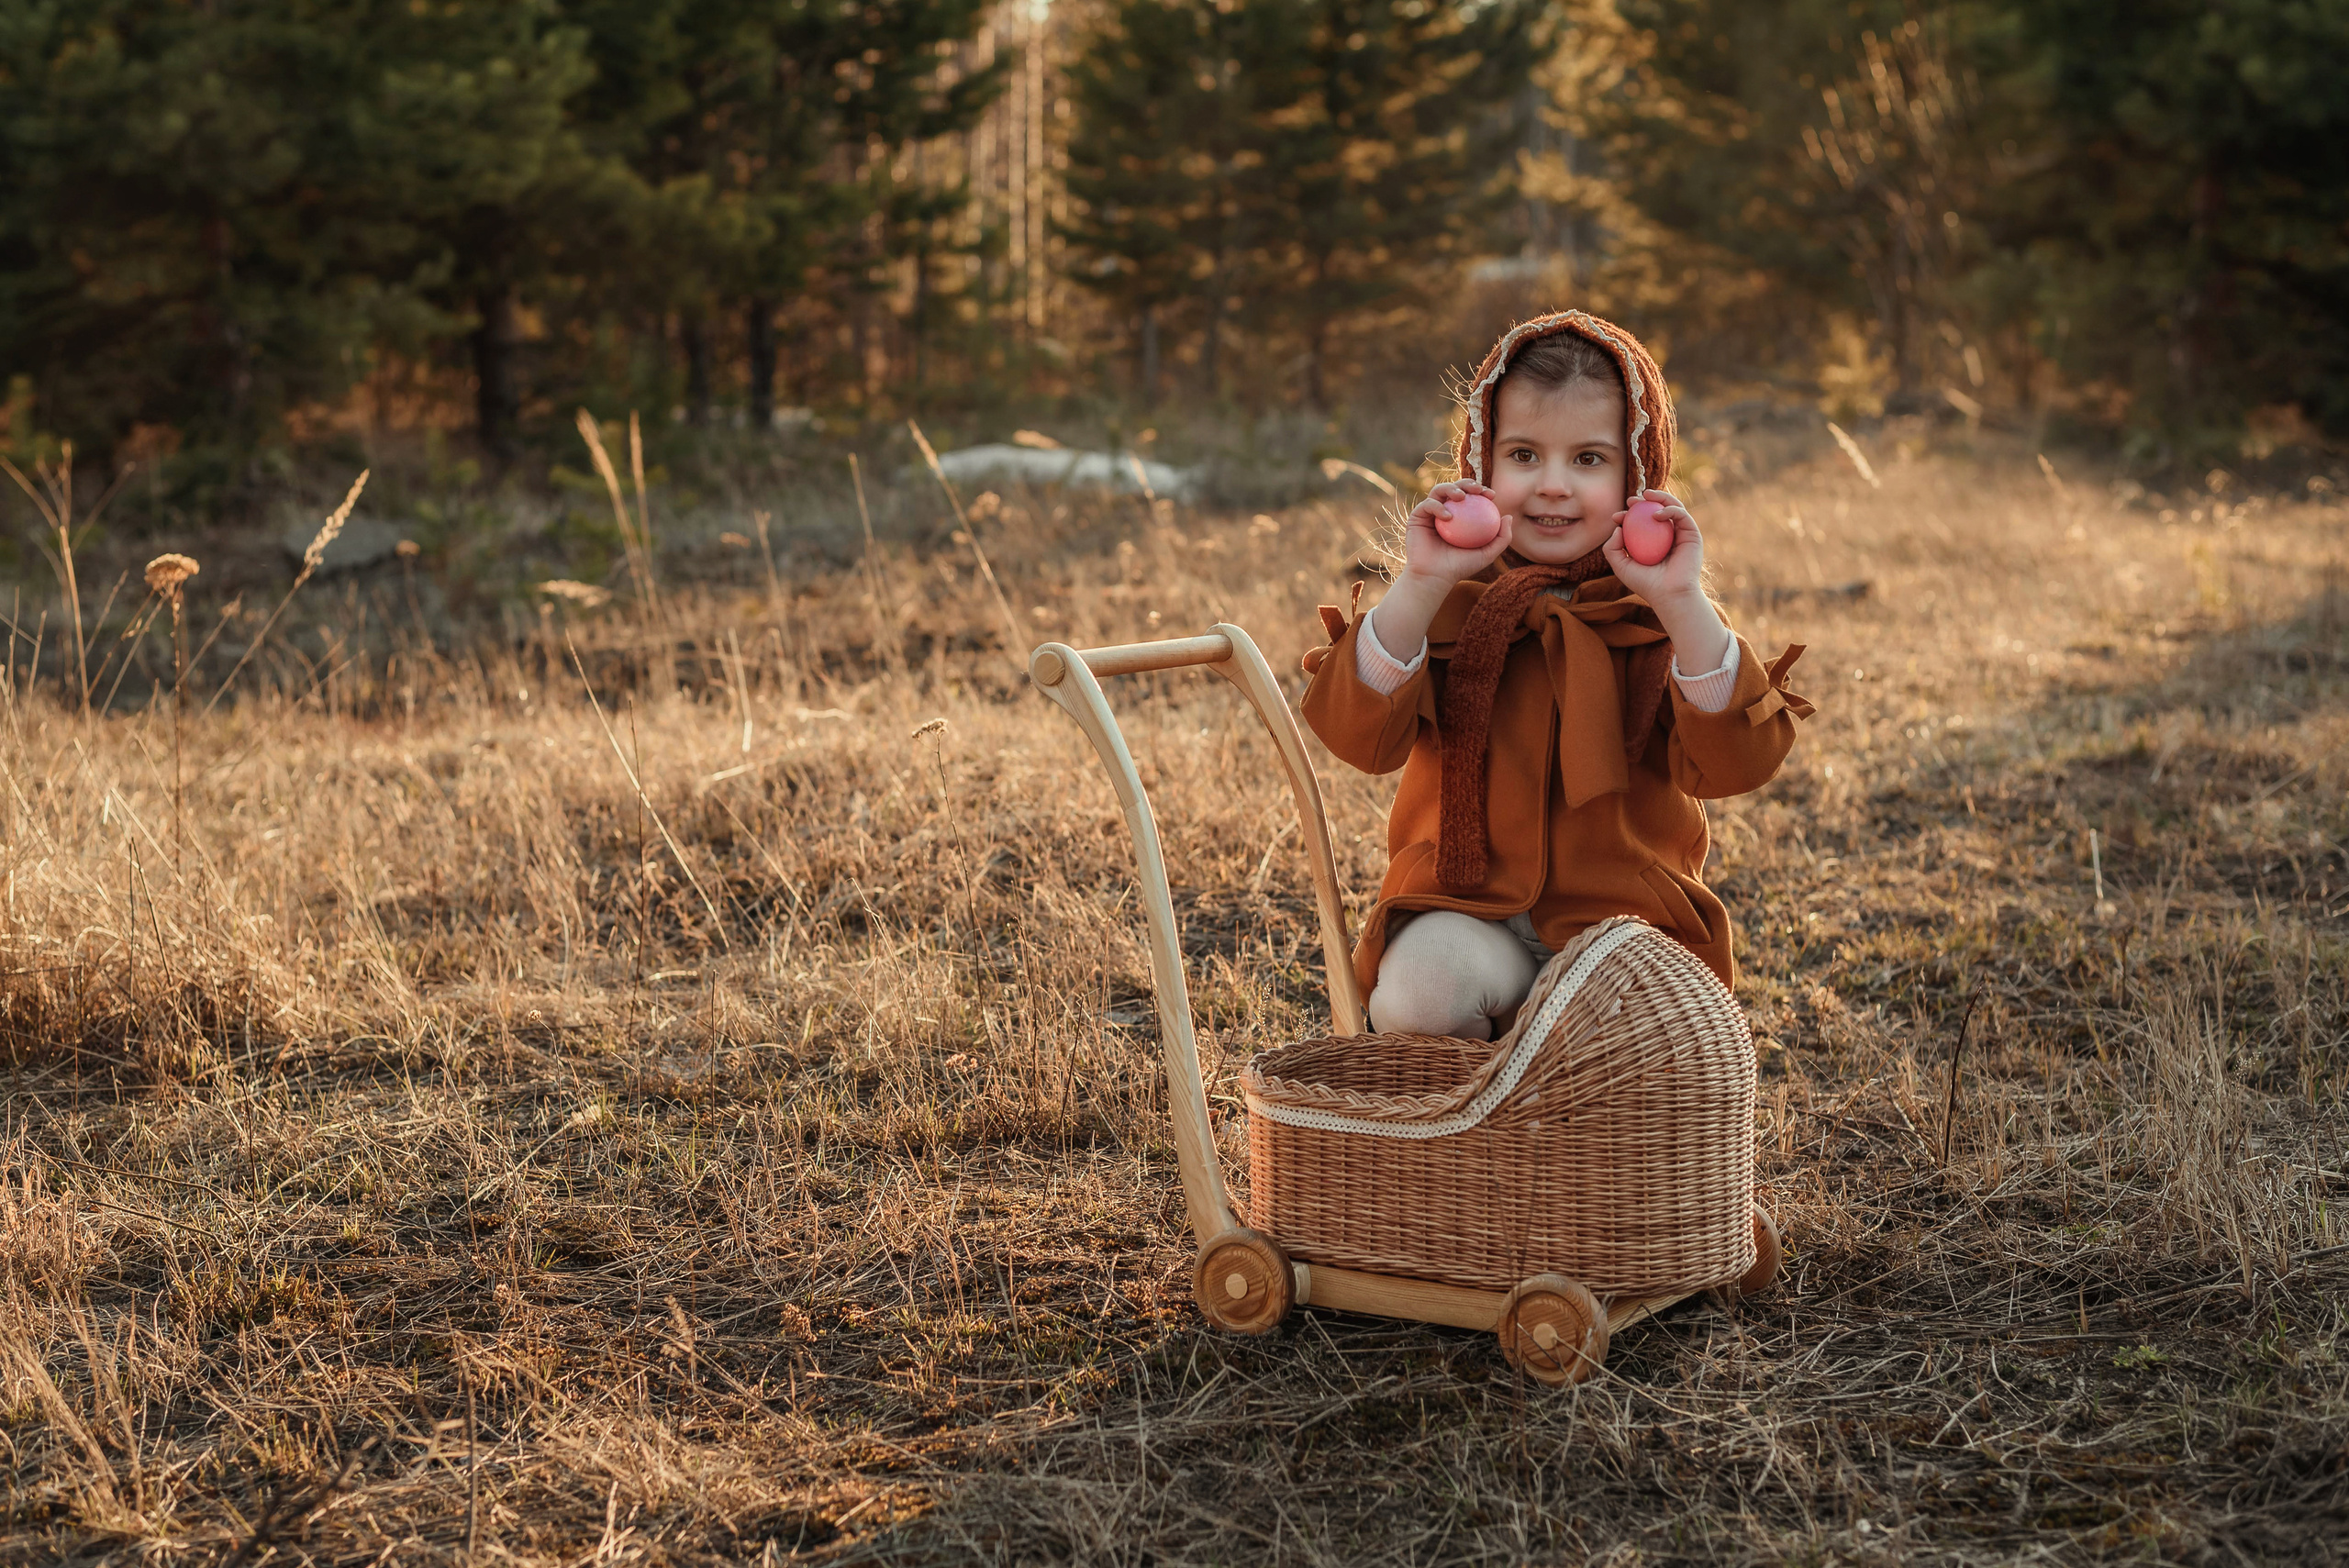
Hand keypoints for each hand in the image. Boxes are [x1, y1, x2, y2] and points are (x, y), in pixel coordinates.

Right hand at [1401, 480, 1515, 587]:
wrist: (1434, 577)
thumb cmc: (1461, 568)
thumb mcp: (1487, 554)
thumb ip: (1502, 538)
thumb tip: (1508, 517)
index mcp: (1461, 517)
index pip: (1472, 498)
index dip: (1482, 491)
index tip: (1491, 495)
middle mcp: (1445, 511)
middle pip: (1456, 489)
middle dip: (1467, 483)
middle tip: (1477, 489)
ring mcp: (1430, 513)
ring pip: (1440, 491)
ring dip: (1452, 488)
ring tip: (1461, 497)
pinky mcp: (1417, 516)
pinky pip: (1428, 504)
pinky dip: (1437, 507)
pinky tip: (1448, 516)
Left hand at [1603, 489, 1728, 669]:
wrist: (1670, 595)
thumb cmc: (1646, 584)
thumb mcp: (1621, 566)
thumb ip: (1612, 548)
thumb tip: (1617, 527)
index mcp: (1652, 543)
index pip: (1640, 522)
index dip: (1628, 515)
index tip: (1616, 516)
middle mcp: (1667, 537)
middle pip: (1657, 510)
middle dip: (1644, 501)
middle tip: (1631, 500)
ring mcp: (1680, 534)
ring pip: (1672, 507)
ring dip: (1660, 497)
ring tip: (1646, 495)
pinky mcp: (1692, 534)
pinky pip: (1681, 515)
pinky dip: (1669, 509)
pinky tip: (1655, 514)